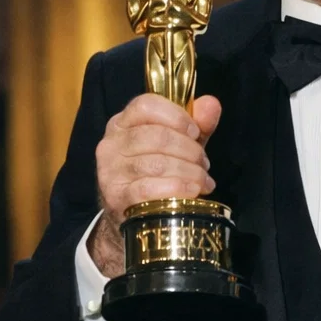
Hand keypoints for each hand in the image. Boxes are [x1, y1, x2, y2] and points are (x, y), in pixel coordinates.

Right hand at [90, 94, 221, 275]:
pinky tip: (193, 192)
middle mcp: (111, 144)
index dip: (176, 116)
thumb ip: (197, 124)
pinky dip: (177, 188)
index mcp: (123, 122)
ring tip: (202, 180)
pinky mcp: (116, 197)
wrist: (135, 216)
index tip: (195, 132)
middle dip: (190, 149)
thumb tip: (211, 104)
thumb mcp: (179, 145)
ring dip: (189, 171)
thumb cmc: (158, 172)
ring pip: (157, 163)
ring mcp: (110, 171)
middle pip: (157, 135)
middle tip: (204, 163)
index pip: (145, 105)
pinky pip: (149, 188)